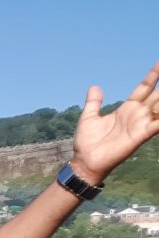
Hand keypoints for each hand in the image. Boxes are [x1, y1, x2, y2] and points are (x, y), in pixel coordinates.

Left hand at [71, 61, 158, 184]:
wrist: (85, 161)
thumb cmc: (87, 142)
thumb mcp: (89, 117)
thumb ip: (94, 102)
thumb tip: (95, 86)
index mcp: (126, 109)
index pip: (144, 88)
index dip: (153, 76)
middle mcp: (137, 115)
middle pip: (157, 95)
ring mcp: (140, 125)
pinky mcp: (140, 135)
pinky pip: (158, 125)